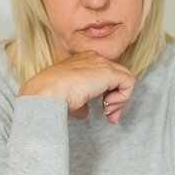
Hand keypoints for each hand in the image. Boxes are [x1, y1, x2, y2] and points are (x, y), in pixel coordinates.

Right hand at [18, 51, 134, 123]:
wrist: (46, 93)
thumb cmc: (51, 97)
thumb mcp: (69, 99)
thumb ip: (81, 102)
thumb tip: (85, 113)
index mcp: (83, 62)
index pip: (106, 76)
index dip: (109, 95)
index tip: (104, 112)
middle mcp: (94, 59)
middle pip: (118, 77)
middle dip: (117, 99)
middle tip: (109, 115)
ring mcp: (101, 63)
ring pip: (126, 80)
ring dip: (120, 100)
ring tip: (107, 112)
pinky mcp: (109, 72)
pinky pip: (128, 82)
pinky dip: (123, 97)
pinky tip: (108, 106)